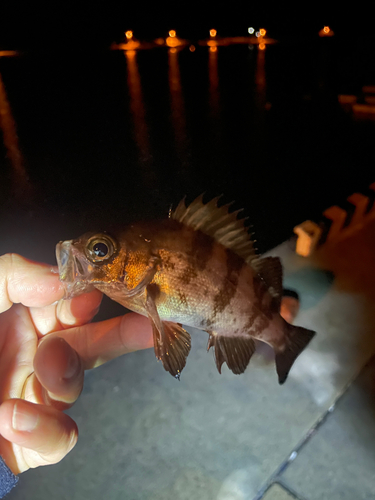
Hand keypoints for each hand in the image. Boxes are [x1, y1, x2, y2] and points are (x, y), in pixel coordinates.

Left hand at [0, 254, 152, 473]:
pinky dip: (42, 427)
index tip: (96, 293)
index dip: (88, 298)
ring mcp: (37, 397)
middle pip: (92, 343)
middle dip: (123, 333)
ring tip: (41, 367)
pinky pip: (60, 436)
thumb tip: (61, 278)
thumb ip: (14, 274)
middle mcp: (37, 355)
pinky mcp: (32, 439)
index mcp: (26, 320)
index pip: (71, 305)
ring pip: (75, 384)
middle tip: (149, 325)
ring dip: (63, 373)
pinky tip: (13, 416)